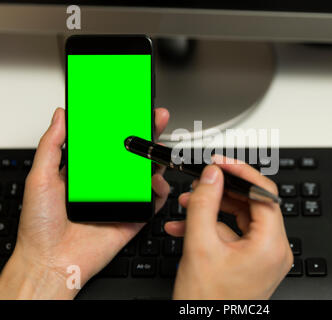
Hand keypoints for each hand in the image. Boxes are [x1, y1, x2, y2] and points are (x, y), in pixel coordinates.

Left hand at [0, 107, 170, 298]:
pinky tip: (157, 181)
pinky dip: (161, 190)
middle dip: (147, 136)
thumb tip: (60, 116)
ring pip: (146, 176)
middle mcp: (106, 185)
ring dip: (157, 160)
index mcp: (86, 174)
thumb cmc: (40, 226)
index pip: (109, 144)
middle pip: (132, 156)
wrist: (51, 262)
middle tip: (156, 120)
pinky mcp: (133, 218)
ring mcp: (121, 200)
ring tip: (159, 150)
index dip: (121, 126)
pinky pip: (153, 202)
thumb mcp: (40, 177)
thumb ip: (51, 145)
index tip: (130, 110)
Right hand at [165, 155, 292, 298]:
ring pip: (239, 218)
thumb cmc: (208, 304)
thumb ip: (205, 203)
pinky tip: (186, 227)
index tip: (220, 163)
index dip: (240, 172)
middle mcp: (274, 249)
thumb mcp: (200, 246)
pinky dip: (212, 228)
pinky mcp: (251, 262)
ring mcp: (263, 257)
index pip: (264, 192)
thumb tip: (211, 175)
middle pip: (251, 203)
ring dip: (212, 209)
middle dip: (220, 192)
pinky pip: (234, 234)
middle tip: (200, 183)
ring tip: (187, 206)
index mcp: (271, 244)